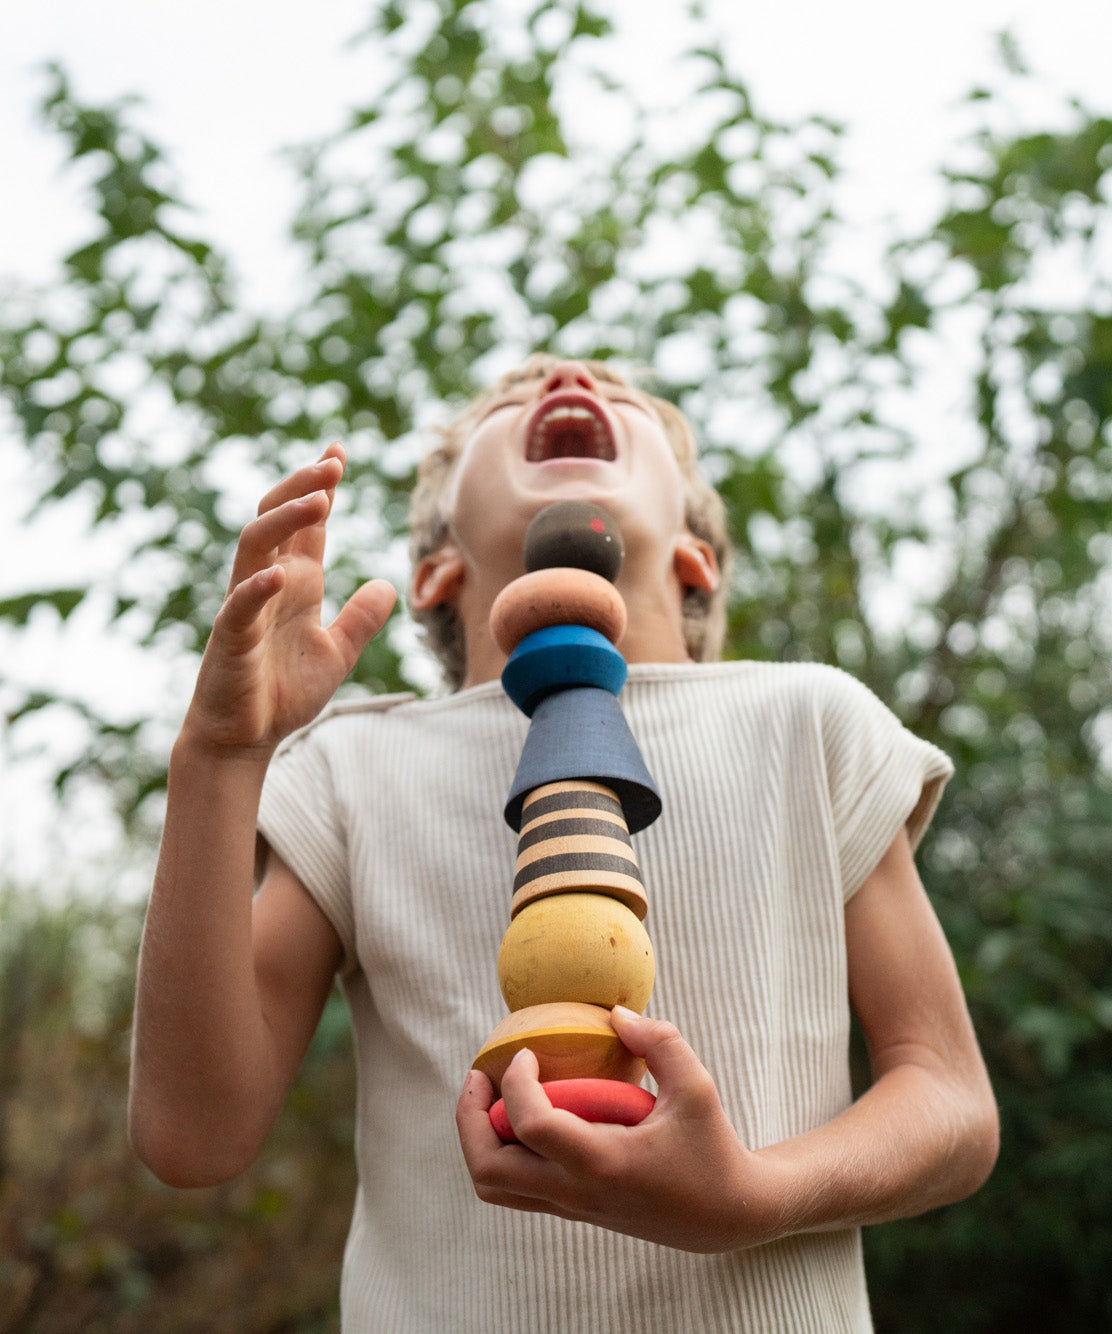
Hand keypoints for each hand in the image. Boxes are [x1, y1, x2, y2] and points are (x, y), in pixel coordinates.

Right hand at [184, 443, 395, 755]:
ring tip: (318, 500)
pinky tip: (279, 573)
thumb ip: (361, 619)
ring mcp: (245, 608)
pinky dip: (257, 587)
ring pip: (256, 546)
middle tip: (333, 462)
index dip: (322, 487)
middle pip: (278, 519)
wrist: (244, 738)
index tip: (339, 450)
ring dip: (285, 520)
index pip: (308, 526)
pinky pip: (239, 606)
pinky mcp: (229, 639)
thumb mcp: (337, 654)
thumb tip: (388, 585)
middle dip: (304, 486)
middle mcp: (268, 585)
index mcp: (296, 585)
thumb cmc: (284, 693)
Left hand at [456, 1007, 781, 1252]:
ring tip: (489, 1096)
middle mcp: (577, 1192)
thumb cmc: (712, 1149)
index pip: (532, 1126)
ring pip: (492, 1186)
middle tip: (480, 1076)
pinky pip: (513, 1187)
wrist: (725, 1218)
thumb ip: (660, 1042)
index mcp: (603, 1164)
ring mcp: (570, 1207)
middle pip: (488, 1171)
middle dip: (469, 1119)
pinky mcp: (572, 1209)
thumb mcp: (698, 1087)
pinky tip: (521, 1113)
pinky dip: (500, 1150)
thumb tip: (614, 1013)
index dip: (515, 1084)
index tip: (525, 1053)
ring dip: (478, 1139)